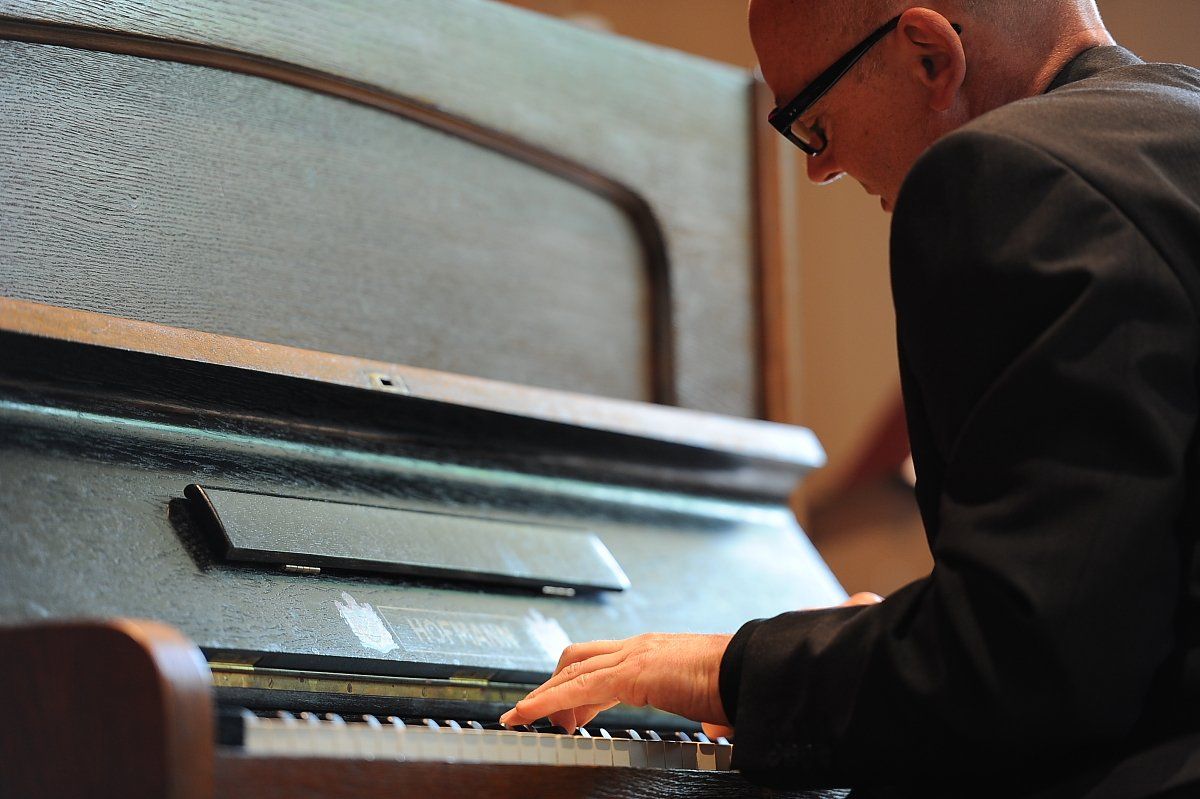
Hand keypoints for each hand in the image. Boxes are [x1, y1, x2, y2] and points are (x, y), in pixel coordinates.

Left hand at [499, 594, 882, 735]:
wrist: (756, 671)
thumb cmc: (742, 684)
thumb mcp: (717, 701)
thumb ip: (710, 712)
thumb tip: (716, 725)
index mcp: (657, 653)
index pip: (605, 663)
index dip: (580, 686)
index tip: (569, 712)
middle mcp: (640, 647)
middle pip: (580, 658)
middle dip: (555, 686)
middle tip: (542, 717)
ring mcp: (635, 655)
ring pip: (572, 669)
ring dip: (544, 694)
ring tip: (522, 718)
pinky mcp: (633, 672)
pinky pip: (577, 687)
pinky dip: (546, 701)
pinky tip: (529, 716)